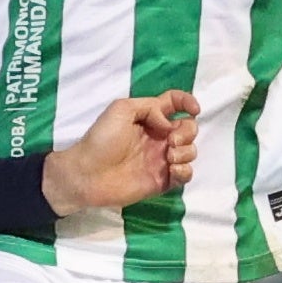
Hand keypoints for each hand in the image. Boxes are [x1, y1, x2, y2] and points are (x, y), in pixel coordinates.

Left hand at [43, 91, 199, 212]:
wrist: (88, 174)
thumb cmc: (102, 139)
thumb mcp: (121, 108)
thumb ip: (149, 107)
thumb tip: (168, 124)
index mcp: (150, 119)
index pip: (175, 104)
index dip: (187, 102)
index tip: (194, 109)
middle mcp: (159, 138)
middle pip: (189, 128)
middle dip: (187, 132)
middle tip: (170, 141)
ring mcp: (161, 160)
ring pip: (190, 151)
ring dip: (186, 151)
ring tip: (168, 157)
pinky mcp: (162, 181)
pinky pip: (185, 175)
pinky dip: (185, 171)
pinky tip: (171, 169)